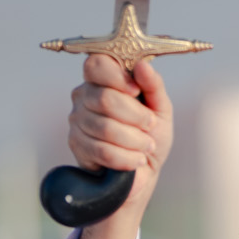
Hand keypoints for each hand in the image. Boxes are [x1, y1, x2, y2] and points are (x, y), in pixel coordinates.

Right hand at [64, 54, 172, 238]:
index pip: (97, 63)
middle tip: (149, 128)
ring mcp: (77, 120)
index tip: (136, 91)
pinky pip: (100, 149)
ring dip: (132, 141)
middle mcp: (85, 95)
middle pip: (104, 97)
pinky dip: (124, 157)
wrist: (142, 175)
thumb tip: (143, 66)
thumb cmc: (150, 138)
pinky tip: (134, 161)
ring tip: (145, 148)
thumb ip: (154, 86)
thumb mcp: (161, 111)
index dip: (117, 77)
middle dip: (134, 116)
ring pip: (103, 126)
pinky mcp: (76, 144)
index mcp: (105, 80)